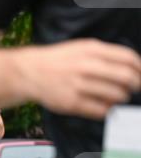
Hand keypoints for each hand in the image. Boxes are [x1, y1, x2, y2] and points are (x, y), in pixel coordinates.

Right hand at [20, 39, 140, 119]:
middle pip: (125, 78)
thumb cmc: (59, 60)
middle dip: (135, 85)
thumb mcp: (82, 48)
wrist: (28, 73)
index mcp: (91, 50)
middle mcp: (85, 66)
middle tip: (133, 88)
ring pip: (115, 95)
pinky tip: (105, 106)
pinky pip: (100, 110)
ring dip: (121, 98)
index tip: (140, 75)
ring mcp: (77, 86)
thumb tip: (133, 67)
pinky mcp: (71, 103)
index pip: (128, 59)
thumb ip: (106, 54)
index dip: (139, 68)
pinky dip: (107, 110)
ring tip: (117, 97)